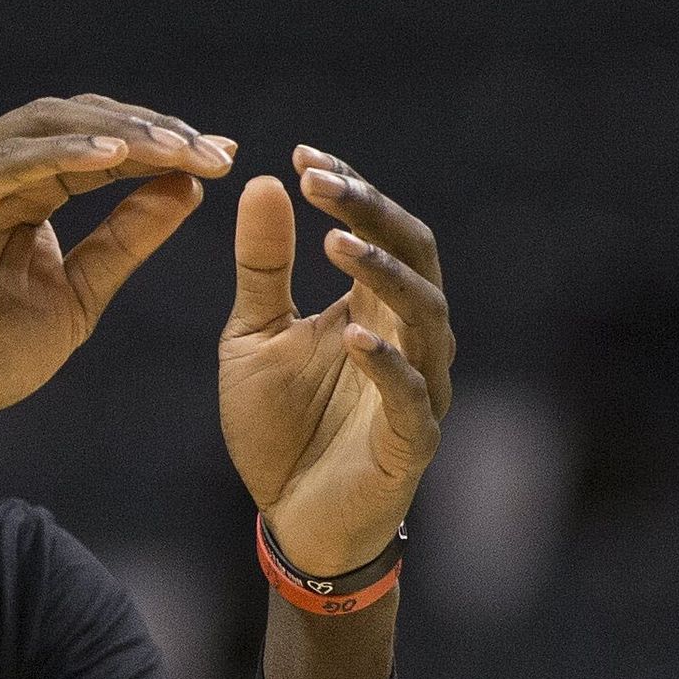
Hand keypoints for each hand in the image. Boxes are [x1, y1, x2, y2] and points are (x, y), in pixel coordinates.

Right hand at [0, 95, 232, 421]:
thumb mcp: (79, 292)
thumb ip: (126, 240)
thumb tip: (187, 187)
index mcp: (25, 184)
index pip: (100, 143)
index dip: (162, 144)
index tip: (222, 156)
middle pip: (81, 120)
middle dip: (151, 130)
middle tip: (212, 152)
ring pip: (49, 126)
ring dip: (118, 134)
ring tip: (176, 149)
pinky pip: (9, 161)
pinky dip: (63, 152)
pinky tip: (115, 158)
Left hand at [220, 146, 452, 576]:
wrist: (290, 521)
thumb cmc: (280, 427)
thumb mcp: (253, 335)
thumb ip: (262, 266)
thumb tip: (263, 180)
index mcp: (375, 305)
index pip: (380, 228)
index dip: (349, 189)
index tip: (301, 157)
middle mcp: (410, 336)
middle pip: (415, 255)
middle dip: (371, 214)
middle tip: (321, 183)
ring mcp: (420, 388)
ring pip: (425, 316)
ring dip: (382, 276)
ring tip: (335, 245)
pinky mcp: (411, 442)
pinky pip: (410, 394)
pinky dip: (385, 362)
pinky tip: (351, 334)